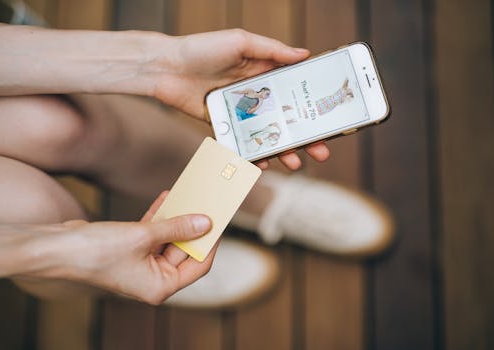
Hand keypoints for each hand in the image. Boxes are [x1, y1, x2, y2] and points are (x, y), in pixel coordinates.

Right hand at [27, 191, 214, 304]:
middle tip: (207, 204)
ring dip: (177, 218)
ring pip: (169, 238)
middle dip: (194, 226)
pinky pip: (153, 232)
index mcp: (160, 286)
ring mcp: (142, 264)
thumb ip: (176, 229)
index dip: (210, 243)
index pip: (198, 266)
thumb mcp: (143, 236)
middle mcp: (153, 278)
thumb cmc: (95, 251)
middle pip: (184, 251)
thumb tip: (204, 223)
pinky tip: (168, 198)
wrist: (56, 247)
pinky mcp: (131, 249)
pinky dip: (160, 216)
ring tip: (190, 196)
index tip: (220, 222)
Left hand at [151, 29, 329, 169]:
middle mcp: (255, 94)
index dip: (312, 107)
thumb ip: (272, 50)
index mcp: (263, 73)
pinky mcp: (223, 124)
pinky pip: (243, 142)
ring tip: (295, 163)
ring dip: (283, 150)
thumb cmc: (201, 48)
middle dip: (305, 136)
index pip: (294, 92)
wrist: (165, 67)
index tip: (329, 120)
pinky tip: (264, 163)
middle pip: (286, 118)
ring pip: (267, 134)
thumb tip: (305, 54)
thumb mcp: (241, 41)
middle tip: (320, 151)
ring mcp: (240, 112)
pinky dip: (253, 154)